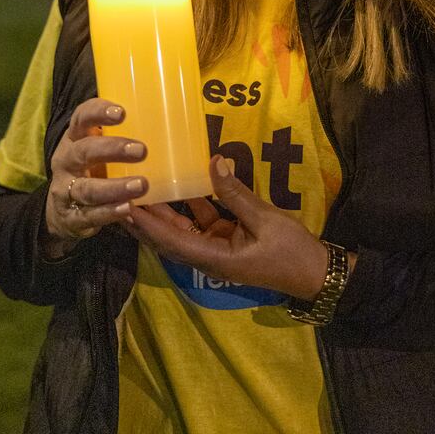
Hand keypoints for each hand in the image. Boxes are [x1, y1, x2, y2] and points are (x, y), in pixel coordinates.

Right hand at [43, 98, 147, 255]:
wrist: (60, 210)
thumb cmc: (91, 168)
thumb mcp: (98, 148)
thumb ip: (124, 136)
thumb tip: (172, 123)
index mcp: (75, 137)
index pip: (81, 117)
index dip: (98, 112)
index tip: (121, 113)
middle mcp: (66, 161)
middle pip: (84, 151)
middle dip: (112, 149)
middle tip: (141, 150)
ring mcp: (65, 190)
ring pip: (87, 188)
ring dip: (115, 187)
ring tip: (141, 185)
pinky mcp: (70, 217)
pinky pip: (90, 215)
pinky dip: (109, 212)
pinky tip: (127, 208)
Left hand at [127, 155, 328, 299]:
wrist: (314, 272)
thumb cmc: (290, 251)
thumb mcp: (264, 220)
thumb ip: (236, 193)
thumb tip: (214, 162)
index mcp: (213, 258)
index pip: (171, 241)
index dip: (147, 225)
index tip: (125, 208)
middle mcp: (208, 256)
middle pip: (168, 238)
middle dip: (145, 219)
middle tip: (120, 194)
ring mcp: (216, 248)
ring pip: (181, 229)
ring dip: (162, 212)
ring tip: (140, 187)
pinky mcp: (226, 239)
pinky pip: (201, 223)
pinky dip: (188, 207)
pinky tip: (177, 186)